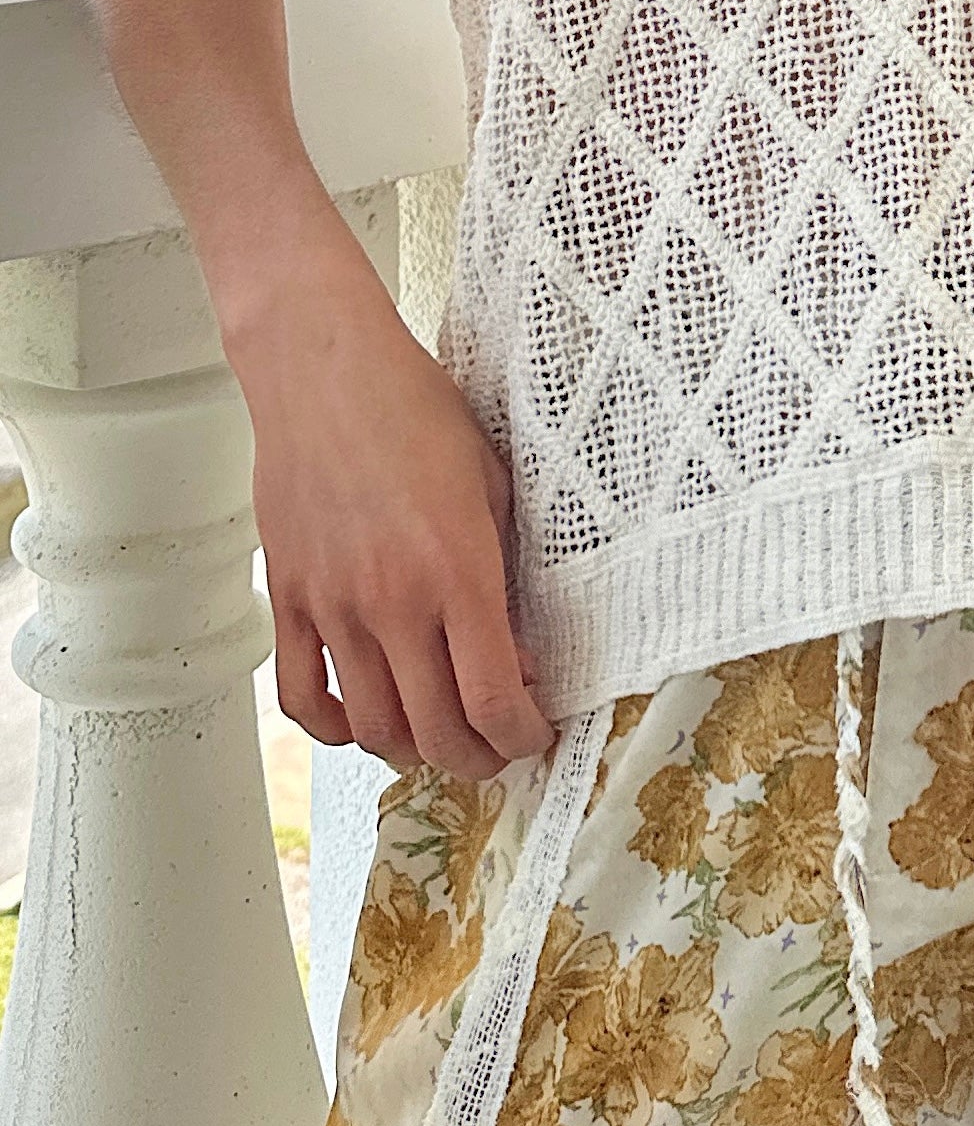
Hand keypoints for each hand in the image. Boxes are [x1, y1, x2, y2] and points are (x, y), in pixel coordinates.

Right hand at [236, 241, 555, 778]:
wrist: (325, 367)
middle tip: (495, 748)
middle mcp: (393, 602)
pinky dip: (333, 729)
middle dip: (476, 758)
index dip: (520, 737)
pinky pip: (302, 696)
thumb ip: (504, 572)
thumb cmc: (416, 408)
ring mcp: (333, 605)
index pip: (492, 700)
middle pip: (435, 732)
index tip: (534, 734)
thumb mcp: (492, 483)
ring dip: (412, 752)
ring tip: (439, 740)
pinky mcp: (287, 597)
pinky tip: (362, 721)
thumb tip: (514, 652)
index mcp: (457, 570)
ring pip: (371, 728)